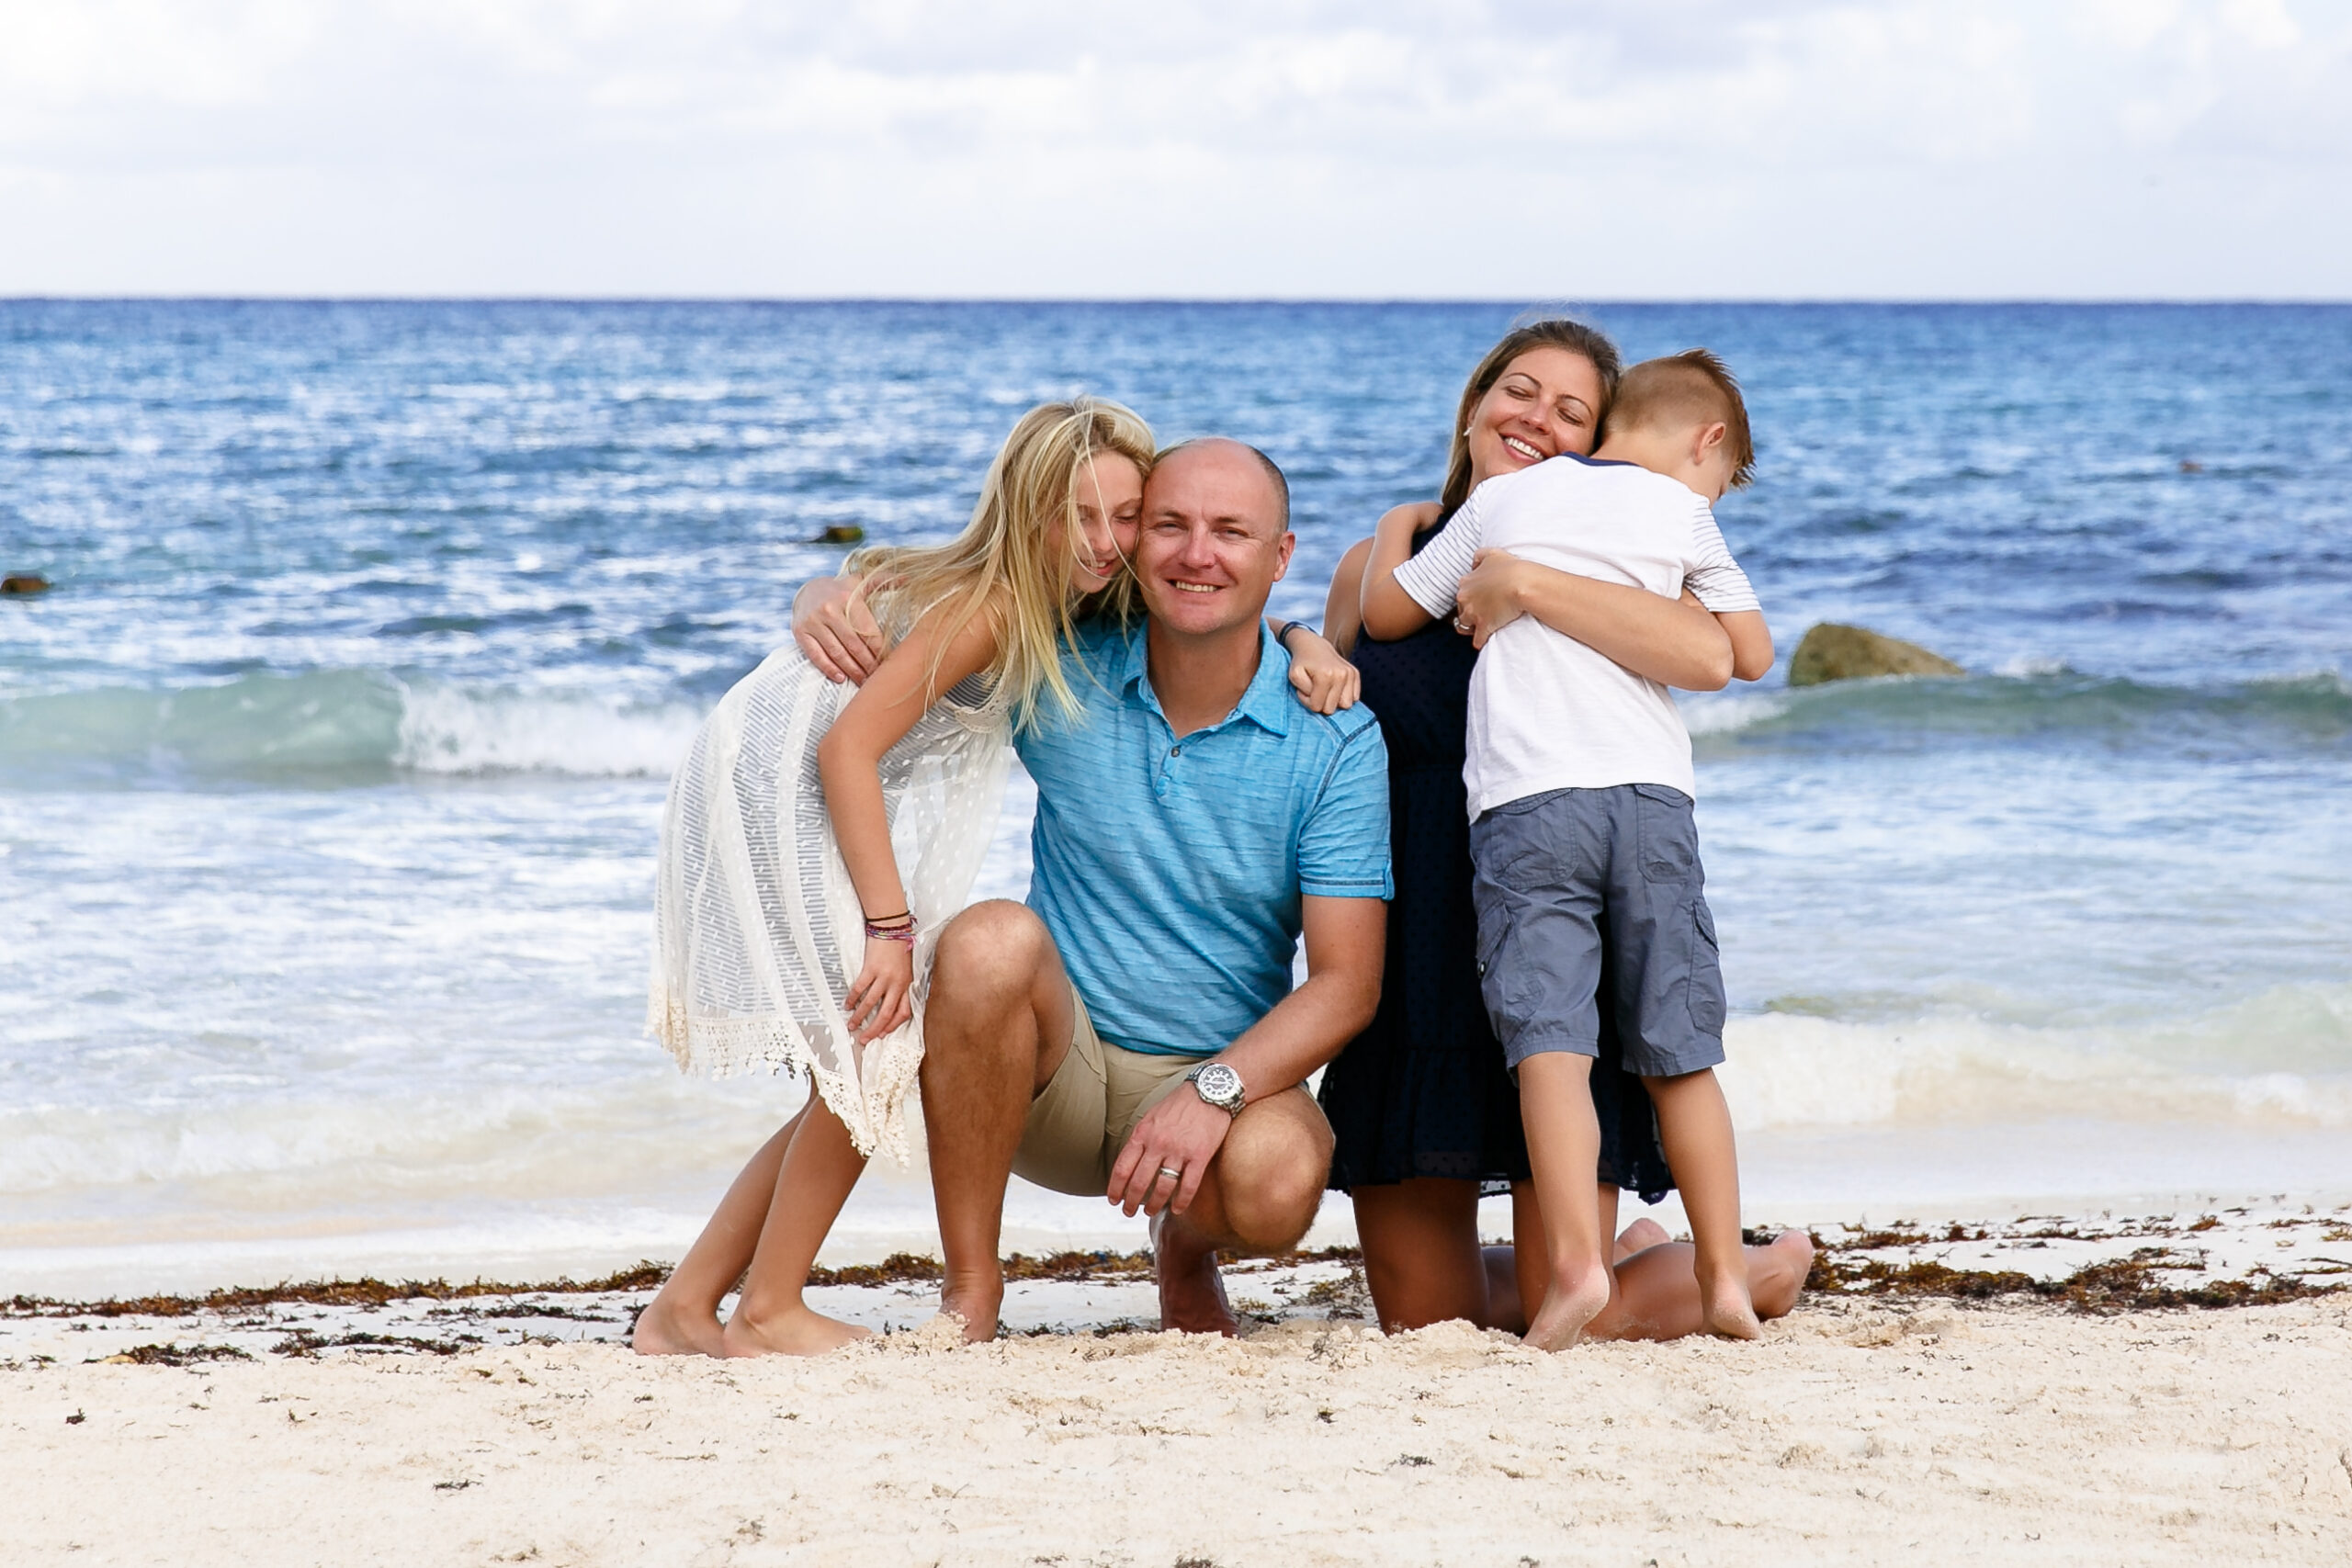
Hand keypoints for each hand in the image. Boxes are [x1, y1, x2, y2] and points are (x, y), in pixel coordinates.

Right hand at [793, 574, 883, 683]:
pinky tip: (841, 678)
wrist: (807, 590)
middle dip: (867, 664)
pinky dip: (829, 668)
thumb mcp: (860, 582)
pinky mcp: (800, 632)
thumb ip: (883, 581)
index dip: (879, 650)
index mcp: (847, 597)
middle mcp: (828, 609)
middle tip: (877, 678)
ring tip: (863, 682)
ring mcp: (813, 621)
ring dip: (852, 670)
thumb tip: (908, 577)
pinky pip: (816, 655)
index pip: (867, 630)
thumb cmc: (841, 591)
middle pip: (853, 644)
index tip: (888, 664)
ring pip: (836, 652)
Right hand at [843, 935, 914, 1043]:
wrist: (892, 928)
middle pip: (886, 1014)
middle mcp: (897, 983)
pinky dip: (852, 999)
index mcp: (907, 985)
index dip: (893, 1026)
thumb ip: (902, 985)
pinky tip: (847, 1005)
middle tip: (864, 1039)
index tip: (882, 1034)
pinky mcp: (870, 969)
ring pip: (870, 1004)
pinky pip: (860, 989)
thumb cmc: (900, 947)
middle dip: (874, 1030)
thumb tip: (892, 1001)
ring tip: (852, 1025)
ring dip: (860, 1017)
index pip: (903, 1012)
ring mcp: (883, 977)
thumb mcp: (907, 969)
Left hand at [1106, 1084, 1232, 1218]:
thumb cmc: (1181, 1103)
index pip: (1123, 1167)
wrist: (1210, 1090)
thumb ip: (1141, 1137)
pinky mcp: (1201, 1155)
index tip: (1113, 1200)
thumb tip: (1130, 1159)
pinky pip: (1188, 1185)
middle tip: (1128, 1212)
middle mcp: (1158, 1143)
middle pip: (1139, 1181)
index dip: (1115, 1188)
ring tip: (1149, 1212)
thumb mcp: (1152, 1115)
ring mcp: (1180, 1150)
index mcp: (1143, 1133)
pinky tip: (1177, 1209)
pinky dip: (1181, 1201)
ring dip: (1154, 1204)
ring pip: (1162, 1187)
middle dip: (1130, 1201)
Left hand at [1282, 627, 1360, 713]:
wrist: (1312, 645)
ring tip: (1325, 689)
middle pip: (1331, 709)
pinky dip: (1343, 695)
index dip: (1308, 701)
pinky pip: (1354, 698)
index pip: (1317, 707)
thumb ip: (1304, 694)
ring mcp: (1350, 674)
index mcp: (1325, 675)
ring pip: (1346, 705)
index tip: (1304, 690)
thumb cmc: (1301, 663)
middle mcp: (1341, 675)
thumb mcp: (1294, 677)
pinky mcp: (1355, 673)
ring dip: (1334, 701)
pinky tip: (1334, 686)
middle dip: (1321, 703)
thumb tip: (1319, 703)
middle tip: (1314, 689)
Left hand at [1453, 548, 1530, 649]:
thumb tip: (1474, 565)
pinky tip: (1486, 640)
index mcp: (1465, 583)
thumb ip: (1479, 557)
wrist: (1523, 583)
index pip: (1463, 594)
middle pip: (1462, 610)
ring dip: (1473, 627)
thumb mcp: (1492, 553)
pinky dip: (1481, 641)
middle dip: (1471, 612)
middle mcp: (1465, 599)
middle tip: (1486, 612)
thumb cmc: (1511, 567)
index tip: (1483, 599)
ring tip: (1483, 628)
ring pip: (1465, 626)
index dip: (1473, 597)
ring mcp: (1473, 615)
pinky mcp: (1483, 628)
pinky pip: (1477, 640)